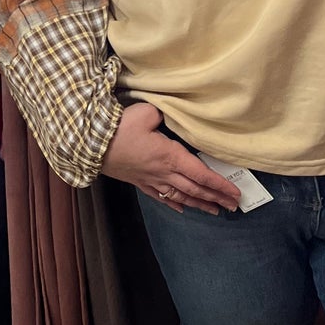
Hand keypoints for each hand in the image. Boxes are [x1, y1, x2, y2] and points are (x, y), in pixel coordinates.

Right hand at [103, 102, 240, 214]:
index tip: (235, 194)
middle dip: (216, 198)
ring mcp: (151, 180)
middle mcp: (164, 173)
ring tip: (215, 211)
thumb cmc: (118, 129)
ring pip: (181, 196)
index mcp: (170, 157)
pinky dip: (174, 204)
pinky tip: (182, 208)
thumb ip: (163, 114)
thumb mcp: (146, 113)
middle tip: (233, 206)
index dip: (220, 185)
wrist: (89, 146)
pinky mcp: (138, 182)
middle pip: (195, 189)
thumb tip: (169, 115)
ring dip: (200, 204)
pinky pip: (160, 196)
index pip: (202, 175)